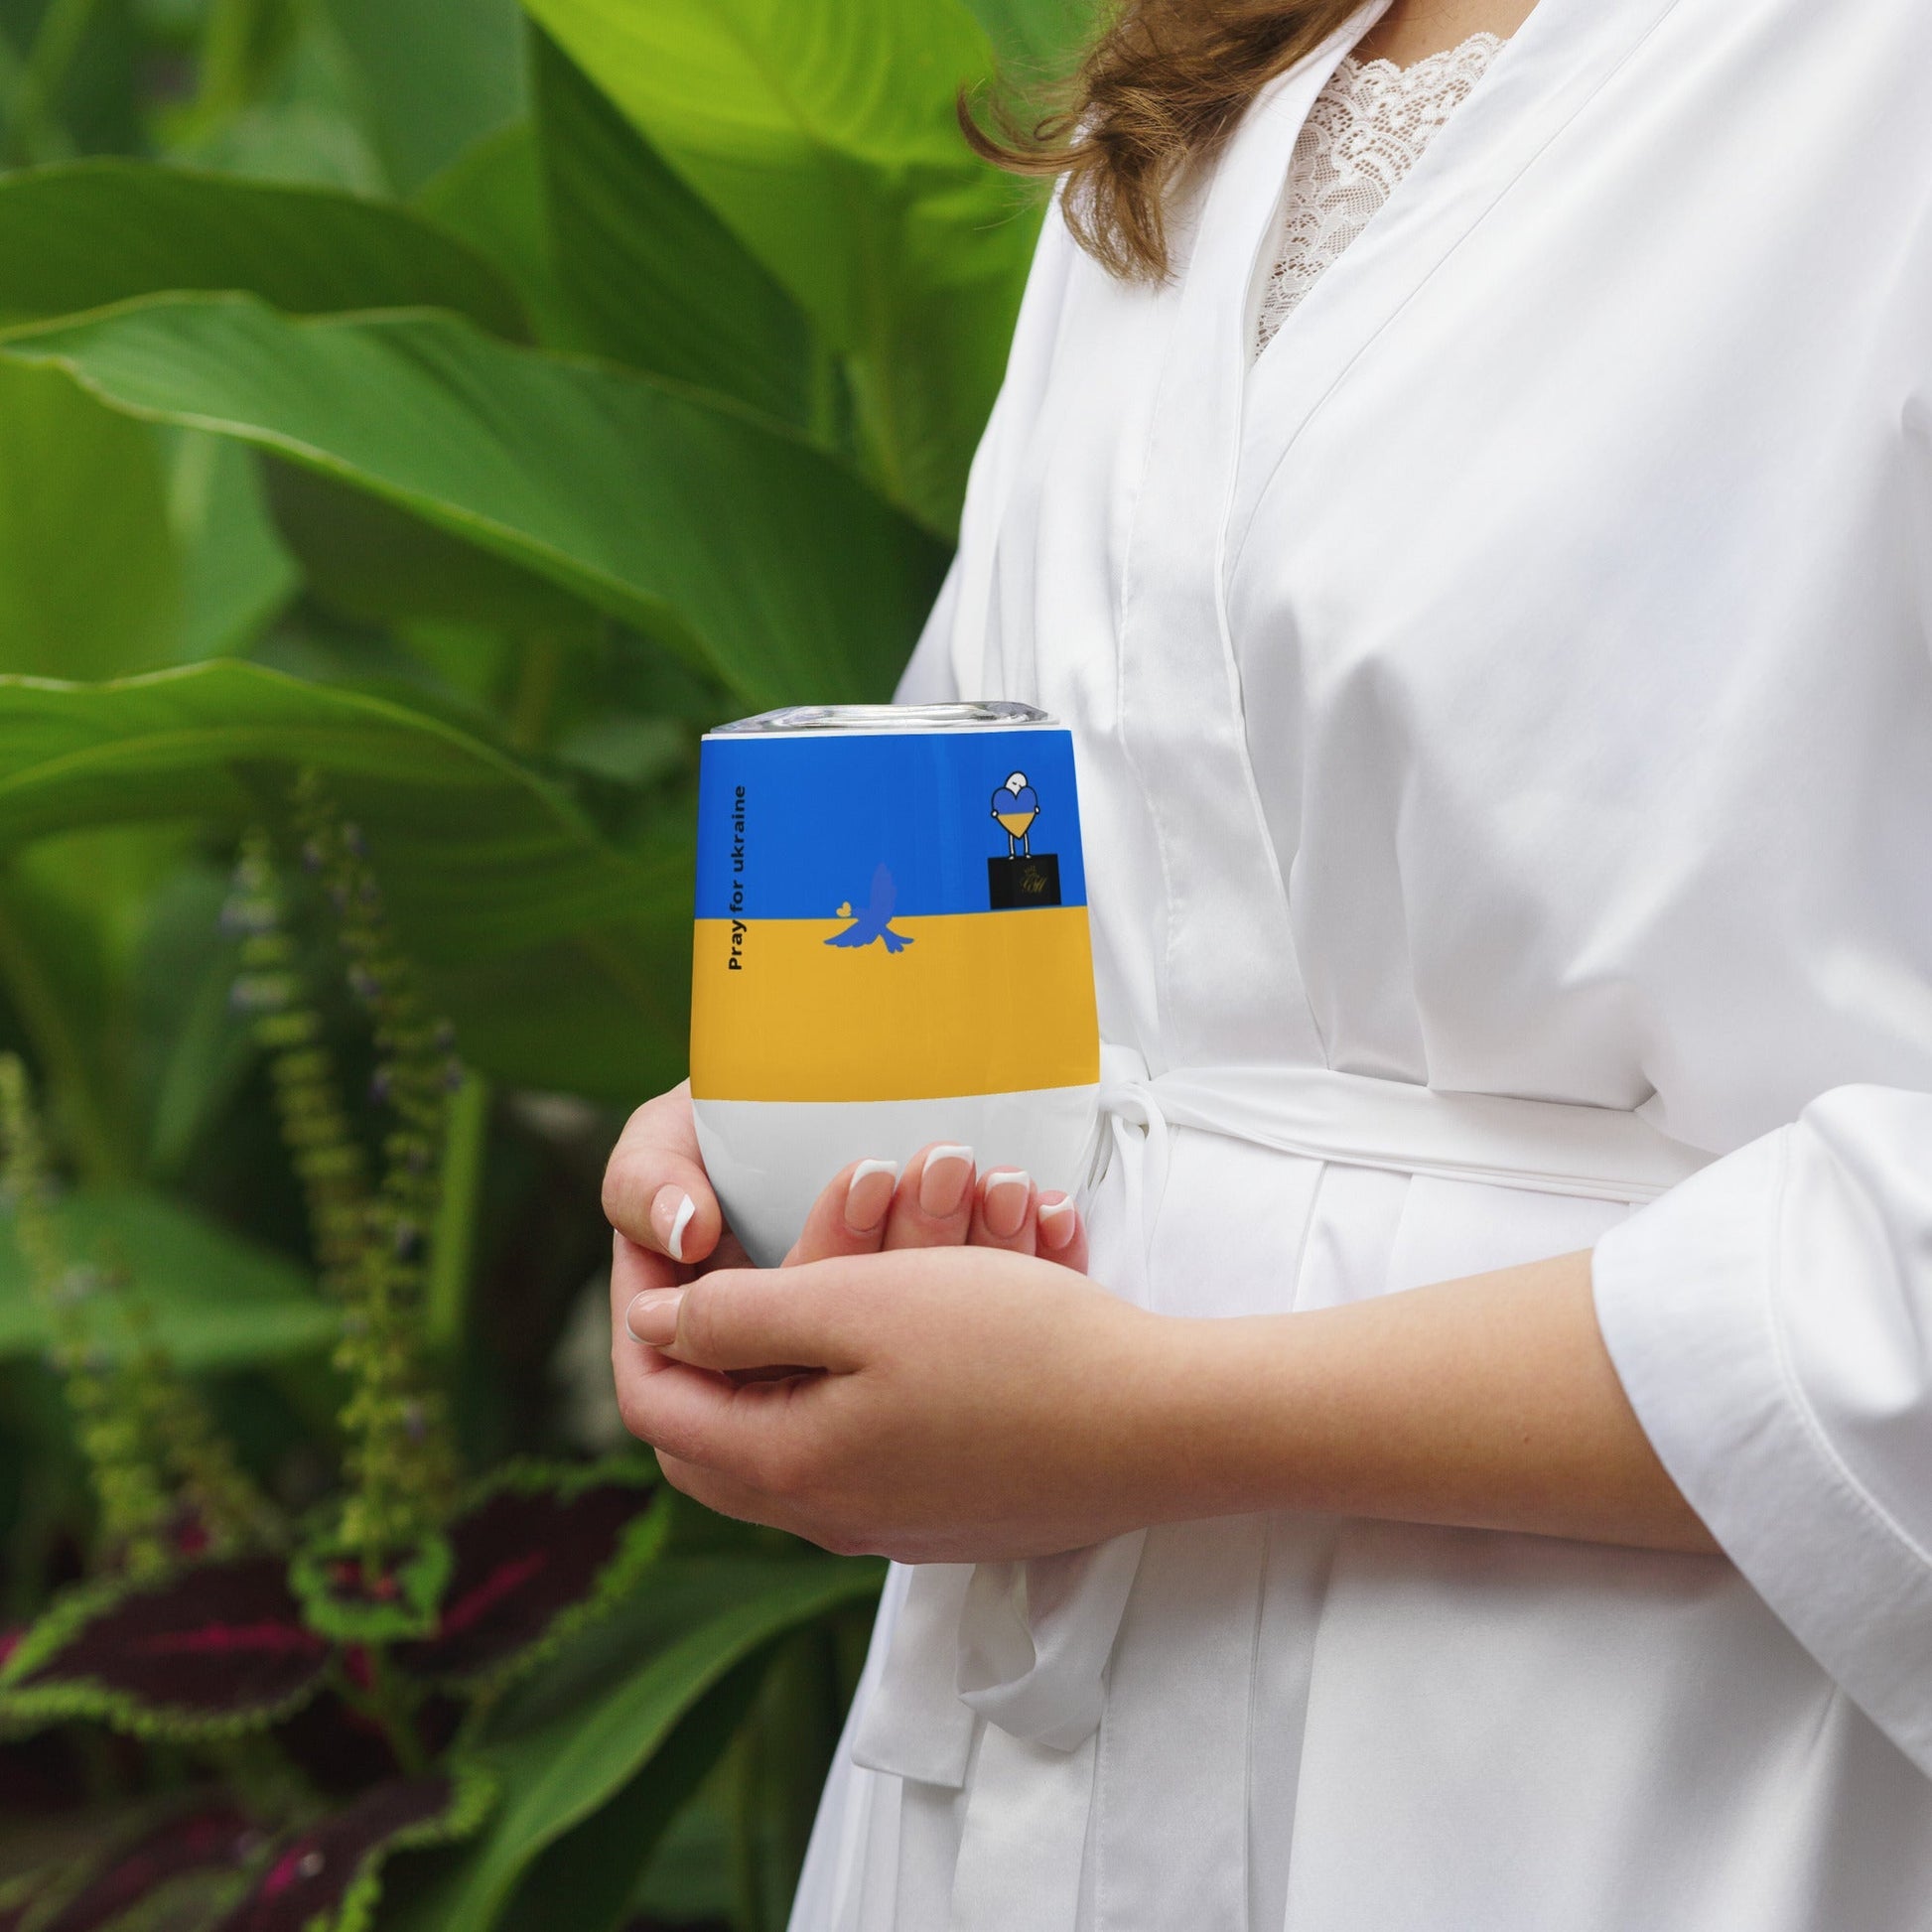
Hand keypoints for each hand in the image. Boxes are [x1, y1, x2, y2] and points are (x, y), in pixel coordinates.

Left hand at [604, 1088, 1091, 1474]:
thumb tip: (653, 1328)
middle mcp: (830, 1511)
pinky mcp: (951, 1505)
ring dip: (812, 1320)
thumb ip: (739, 1318)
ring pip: (802, 1414)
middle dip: (714, 1326)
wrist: (1162, 1424)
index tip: (658, 1239)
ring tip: (853, 1235)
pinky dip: (876, 1352)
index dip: (639, 1313)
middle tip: (728, 1247)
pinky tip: (919, 1290)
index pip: (655, 1400)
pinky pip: (874, 1426)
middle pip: (717, 1421)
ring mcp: (894, 1517)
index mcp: (787, 1467)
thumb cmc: (1016, 1354)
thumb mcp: (859, 1308)